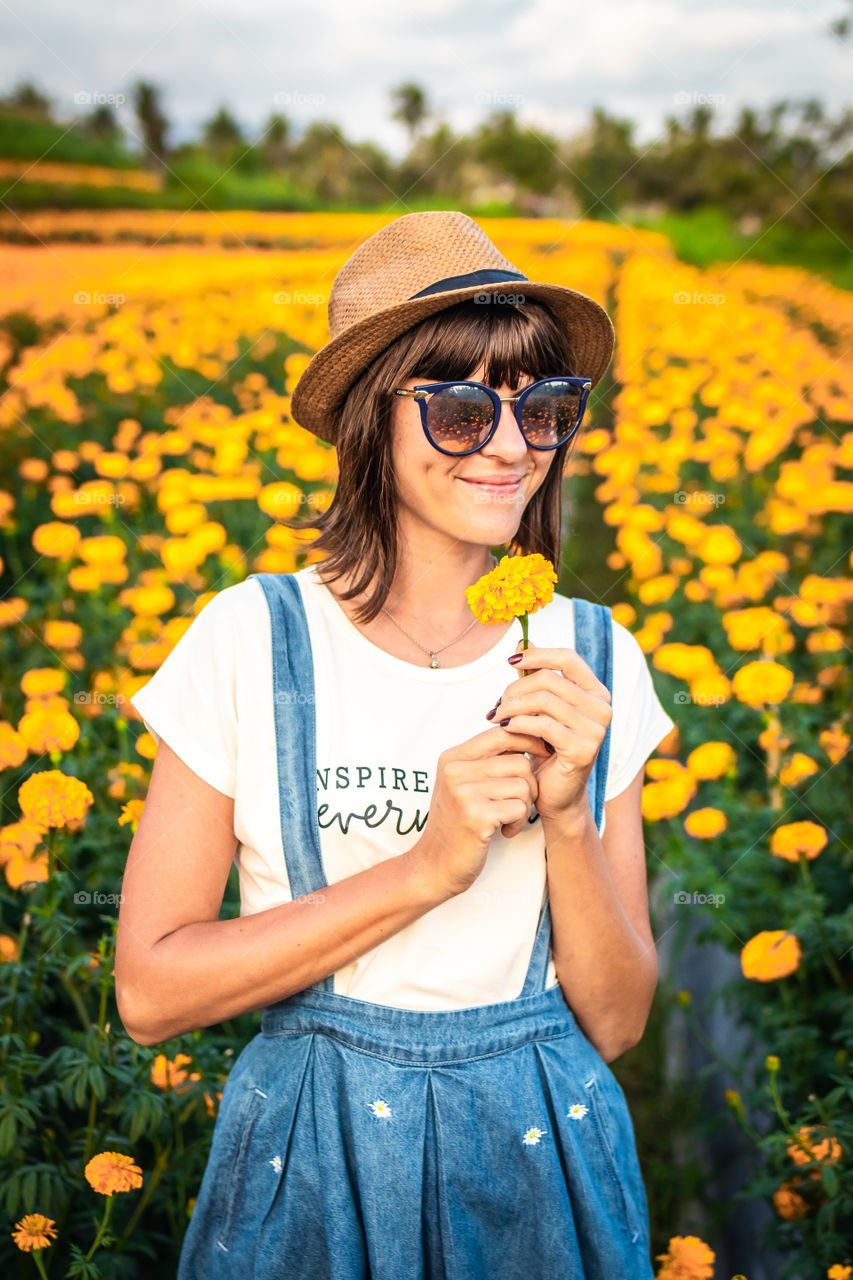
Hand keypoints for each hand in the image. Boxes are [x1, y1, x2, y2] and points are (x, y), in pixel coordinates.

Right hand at [418, 726, 546, 896]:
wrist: (434, 865)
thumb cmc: (455, 824)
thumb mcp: (463, 784)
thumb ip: (486, 761)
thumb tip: (527, 735)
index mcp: (452, 757)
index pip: (501, 732)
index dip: (528, 740)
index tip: (541, 753)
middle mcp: (455, 770)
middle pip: (519, 761)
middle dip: (529, 785)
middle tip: (517, 804)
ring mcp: (464, 792)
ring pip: (523, 785)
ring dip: (524, 807)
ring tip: (506, 820)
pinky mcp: (476, 816)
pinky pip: (520, 808)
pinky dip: (518, 822)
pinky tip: (503, 831)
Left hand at [486, 639, 611, 821]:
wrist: (555, 794)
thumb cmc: (546, 747)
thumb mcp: (539, 708)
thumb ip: (534, 676)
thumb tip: (520, 641)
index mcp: (596, 692)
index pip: (568, 658)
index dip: (537, 654)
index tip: (510, 661)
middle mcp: (602, 707)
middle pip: (549, 679)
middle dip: (515, 689)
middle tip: (497, 705)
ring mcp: (597, 729)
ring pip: (543, 700)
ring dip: (512, 707)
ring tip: (496, 717)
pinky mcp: (584, 749)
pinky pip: (543, 725)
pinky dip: (518, 724)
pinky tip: (504, 729)